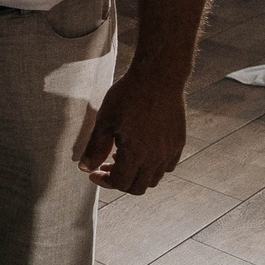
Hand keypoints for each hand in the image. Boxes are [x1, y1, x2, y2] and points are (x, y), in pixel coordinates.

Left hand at [77, 66, 186, 194]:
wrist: (159, 77)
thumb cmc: (129, 95)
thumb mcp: (105, 120)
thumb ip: (95, 147)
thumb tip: (85, 167)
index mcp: (137, 154)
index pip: (120, 183)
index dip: (104, 181)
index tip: (94, 172)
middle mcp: (157, 157)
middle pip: (138, 187)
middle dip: (119, 182)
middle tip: (106, 167)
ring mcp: (171, 151)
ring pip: (154, 179)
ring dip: (137, 175)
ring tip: (122, 157)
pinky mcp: (179, 142)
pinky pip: (167, 166)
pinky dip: (153, 167)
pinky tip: (142, 151)